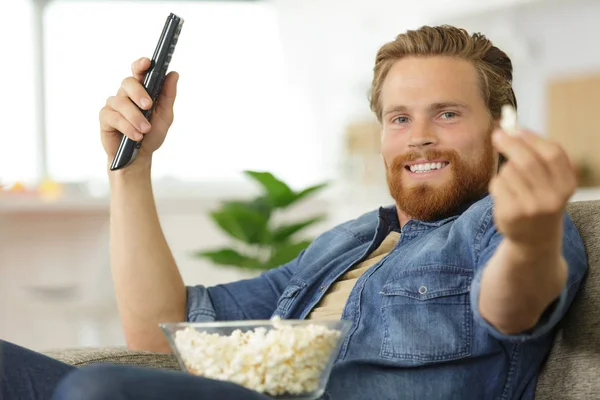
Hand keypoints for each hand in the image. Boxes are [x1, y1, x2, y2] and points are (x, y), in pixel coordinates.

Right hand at [99, 57, 178, 162]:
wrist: (139, 157)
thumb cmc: (151, 134)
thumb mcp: (165, 116)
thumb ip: (167, 95)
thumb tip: (174, 74)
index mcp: (141, 90)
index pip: (138, 71)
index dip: (141, 64)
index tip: (147, 62)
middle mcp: (126, 94)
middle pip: (127, 82)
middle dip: (139, 93)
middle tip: (148, 106)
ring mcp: (114, 105)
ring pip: (121, 102)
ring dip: (135, 117)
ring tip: (145, 130)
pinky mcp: (105, 118)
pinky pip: (114, 117)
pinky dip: (127, 127)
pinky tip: (136, 136)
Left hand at [489, 128, 576, 248]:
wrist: (535, 238)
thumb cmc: (540, 200)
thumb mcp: (551, 182)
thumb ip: (539, 157)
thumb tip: (511, 129)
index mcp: (567, 185)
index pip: (552, 154)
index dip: (533, 139)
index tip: (516, 129)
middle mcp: (552, 197)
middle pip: (527, 161)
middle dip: (510, 144)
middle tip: (497, 135)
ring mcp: (531, 207)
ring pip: (509, 172)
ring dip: (504, 171)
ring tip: (511, 185)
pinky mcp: (512, 214)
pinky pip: (497, 185)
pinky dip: (496, 184)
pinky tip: (504, 196)